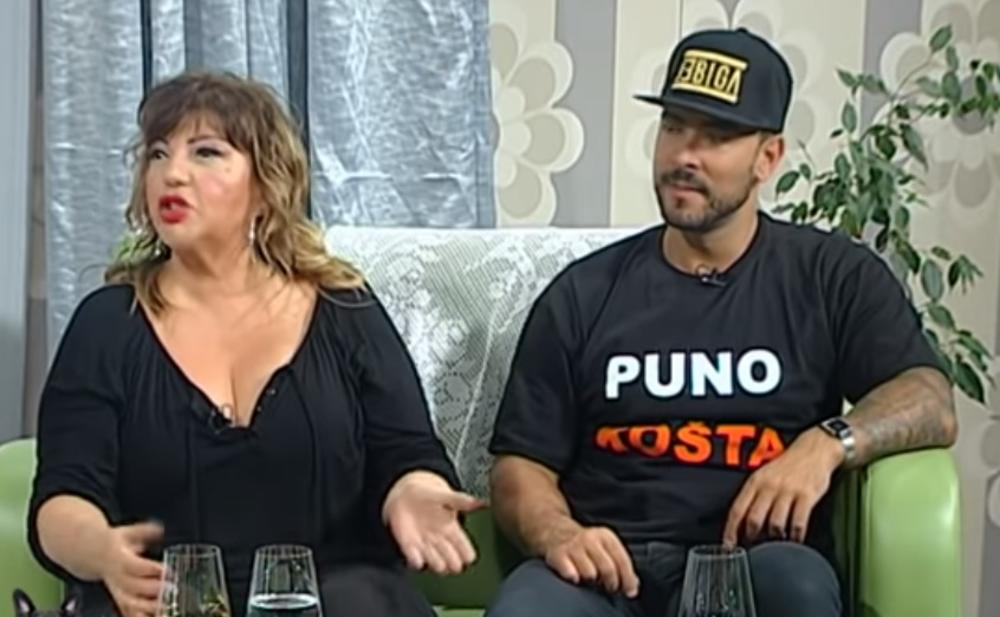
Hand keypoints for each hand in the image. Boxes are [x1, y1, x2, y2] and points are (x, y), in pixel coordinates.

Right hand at [98, 521, 164, 616]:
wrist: (91, 555)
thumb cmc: (113, 544)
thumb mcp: (127, 532)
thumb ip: (144, 531)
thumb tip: (159, 529)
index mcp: (117, 559)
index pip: (134, 566)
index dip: (150, 569)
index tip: (168, 571)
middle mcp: (116, 577)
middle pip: (133, 587)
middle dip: (153, 590)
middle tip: (172, 589)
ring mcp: (117, 591)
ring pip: (130, 604)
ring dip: (147, 607)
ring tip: (165, 608)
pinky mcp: (119, 600)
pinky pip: (129, 612)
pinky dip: (142, 615)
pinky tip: (157, 614)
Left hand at [383, 471, 484, 574]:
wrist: (403, 494)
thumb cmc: (427, 494)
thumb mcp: (443, 495)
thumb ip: (460, 500)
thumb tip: (482, 502)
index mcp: (451, 529)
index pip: (464, 547)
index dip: (467, 554)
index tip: (469, 558)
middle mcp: (440, 540)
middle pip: (451, 559)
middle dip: (453, 564)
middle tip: (454, 564)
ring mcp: (425, 544)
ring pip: (435, 562)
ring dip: (437, 564)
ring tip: (439, 564)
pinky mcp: (409, 546)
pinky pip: (414, 558)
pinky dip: (416, 561)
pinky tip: (417, 560)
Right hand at [543, 524, 638, 597]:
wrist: (556, 531)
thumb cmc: (586, 545)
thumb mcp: (606, 548)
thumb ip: (621, 565)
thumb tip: (633, 586)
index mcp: (606, 536)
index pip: (622, 561)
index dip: (627, 580)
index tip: (629, 592)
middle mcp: (590, 539)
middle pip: (608, 569)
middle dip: (611, 584)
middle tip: (609, 589)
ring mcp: (574, 546)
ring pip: (590, 574)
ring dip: (592, 581)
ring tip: (591, 580)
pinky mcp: (558, 554)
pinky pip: (570, 573)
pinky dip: (574, 578)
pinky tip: (575, 577)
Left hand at [723, 427, 843, 545]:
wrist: (813, 449)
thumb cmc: (787, 466)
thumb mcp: (763, 475)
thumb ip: (753, 496)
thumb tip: (741, 522)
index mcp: (755, 482)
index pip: (737, 510)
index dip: (731, 531)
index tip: (728, 546)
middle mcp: (769, 486)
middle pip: (754, 519)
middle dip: (753, 537)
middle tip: (756, 547)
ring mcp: (788, 491)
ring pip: (775, 524)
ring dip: (775, 539)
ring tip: (777, 545)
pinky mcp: (806, 496)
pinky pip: (798, 522)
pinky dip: (796, 536)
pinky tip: (795, 540)